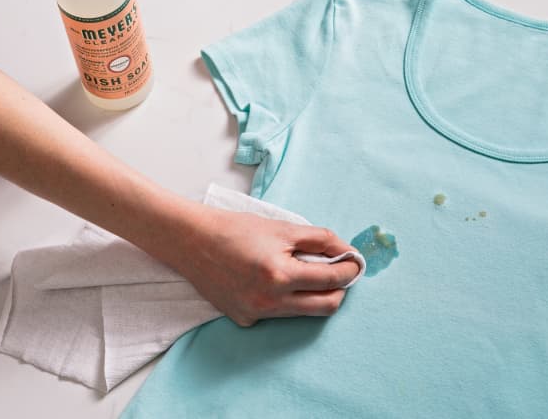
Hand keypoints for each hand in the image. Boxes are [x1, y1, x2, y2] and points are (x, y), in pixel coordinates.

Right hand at [167, 207, 359, 326]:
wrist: (192, 241)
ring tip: (305, 272)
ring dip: (313, 294)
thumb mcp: (282, 228)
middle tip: (339, 272)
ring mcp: (256, 315)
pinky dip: (285, 299)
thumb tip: (347, 252)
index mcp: (280, 276)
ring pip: (302, 312)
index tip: (355, 262)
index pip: (331, 281)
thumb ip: (320, 240)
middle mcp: (269, 303)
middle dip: (339, 289)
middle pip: (325, 307)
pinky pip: (277, 314)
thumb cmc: (236, 229)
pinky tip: (270, 280)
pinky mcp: (244, 320)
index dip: (350, 270)